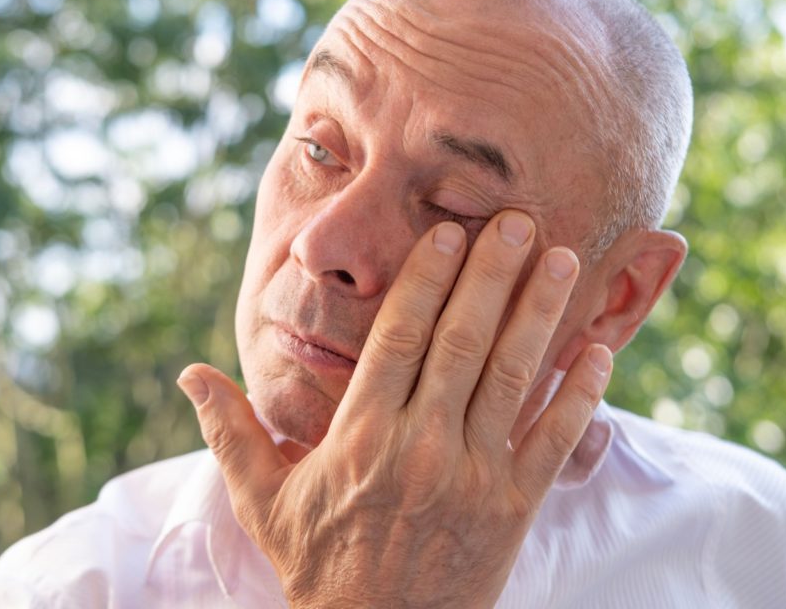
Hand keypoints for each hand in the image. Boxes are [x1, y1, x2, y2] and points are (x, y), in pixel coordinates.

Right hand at [178, 210, 610, 607]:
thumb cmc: (317, 565)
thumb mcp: (262, 500)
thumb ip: (231, 431)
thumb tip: (188, 373)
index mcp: (360, 438)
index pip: (398, 340)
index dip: (425, 280)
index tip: (446, 233)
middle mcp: (420, 449)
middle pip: (462, 343)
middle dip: (491, 276)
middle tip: (518, 220)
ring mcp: (474, 478)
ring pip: (512, 378)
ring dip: (539, 314)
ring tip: (564, 260)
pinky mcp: (515, 507)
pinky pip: (554, 440)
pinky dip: (579, 394)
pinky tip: (597, 350)